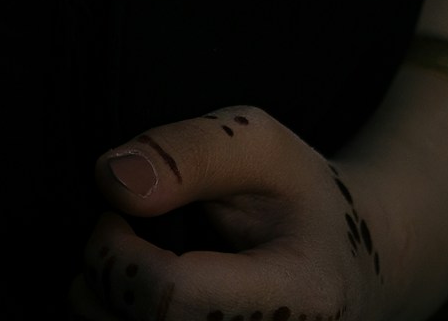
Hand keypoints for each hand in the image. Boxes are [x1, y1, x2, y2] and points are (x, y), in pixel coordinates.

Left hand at [72, 109, 392, 320]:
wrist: (345, 266)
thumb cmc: (299, 199)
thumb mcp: (259, 144)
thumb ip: (188, 152)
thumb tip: (113, 181)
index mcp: (299, 296)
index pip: (171, 297)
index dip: (118, 252)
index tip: (116, 212)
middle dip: (102, 278)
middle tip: (118, 234)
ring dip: (105, 306)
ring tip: (132, 265)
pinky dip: (123, 318)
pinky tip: (143, 295)